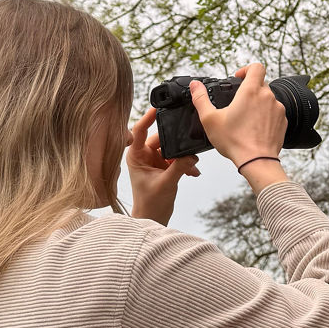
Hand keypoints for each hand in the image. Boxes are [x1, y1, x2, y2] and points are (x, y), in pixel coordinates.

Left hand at [126, 107, 198, 225]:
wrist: (153, 219)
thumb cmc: (150, 204)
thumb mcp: (166, 183)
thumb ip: (179, 167)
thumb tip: (192, 155)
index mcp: (136, 156)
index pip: (139, 130)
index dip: (148, 118)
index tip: (158, 108)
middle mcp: (143, 156)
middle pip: (161, 139)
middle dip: (176, 147)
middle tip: (188, 152)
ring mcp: (153, 161)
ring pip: (171, 150)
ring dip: (182, 158)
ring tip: (192, 167)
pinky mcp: (162, 167)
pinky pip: (176, 159)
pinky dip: (184, 164)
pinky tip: (192, 172)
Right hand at [190, 64, 288, 189]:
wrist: (257, 162)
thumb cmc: (235, 142)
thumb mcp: (210, 119)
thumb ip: (200, 99)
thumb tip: (195, 86)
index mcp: (251, 91)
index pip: (256, 67)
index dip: (246, 69)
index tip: (238, 78)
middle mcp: (268, 97)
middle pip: (261, 83)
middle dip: (249, 90)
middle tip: (238, 104)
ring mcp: (278, 110)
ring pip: (268, 99)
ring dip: (258, 104)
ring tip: (246, 119)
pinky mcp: (283, 122)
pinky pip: (275, 114)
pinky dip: (266, 117)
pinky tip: (255, 129)